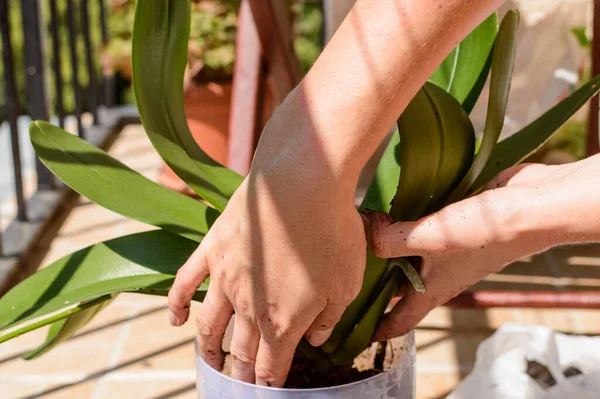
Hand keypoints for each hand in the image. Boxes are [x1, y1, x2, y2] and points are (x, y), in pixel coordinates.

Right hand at [167, 167, 365, 386]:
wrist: (303, 181)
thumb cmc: (333, 231)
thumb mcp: (345, 282)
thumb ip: (328, 317)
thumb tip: (314, 339)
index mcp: (284, 320)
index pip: (271, 366)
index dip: (269, 384)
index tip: (267, 390)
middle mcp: (249, 306)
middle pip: (240, 351)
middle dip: (241, 374)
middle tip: (239, 385)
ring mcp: (226, 278)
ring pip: (209, 325)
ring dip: (207, 349)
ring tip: (210, 362)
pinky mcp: (212, 249)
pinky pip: (185, 282)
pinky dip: (177, 304)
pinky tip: (176, 319)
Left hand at [362, 158, 599, 341]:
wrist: (534, 206)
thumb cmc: (487, 234)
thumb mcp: (432, 239)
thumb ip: (393, 240)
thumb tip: (367, 231)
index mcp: (434, 289)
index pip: (402, 320)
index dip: (380, 329)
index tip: (359, 332)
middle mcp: (440, 271)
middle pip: (401, 282)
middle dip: (375, 277)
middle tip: (348, 264)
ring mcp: (449, 247)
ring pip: (411, 249)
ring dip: (390, 240)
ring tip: (360, 227)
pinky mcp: (456, 222)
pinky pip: (427, 223)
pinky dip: (409, 215)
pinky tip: (392, 199)